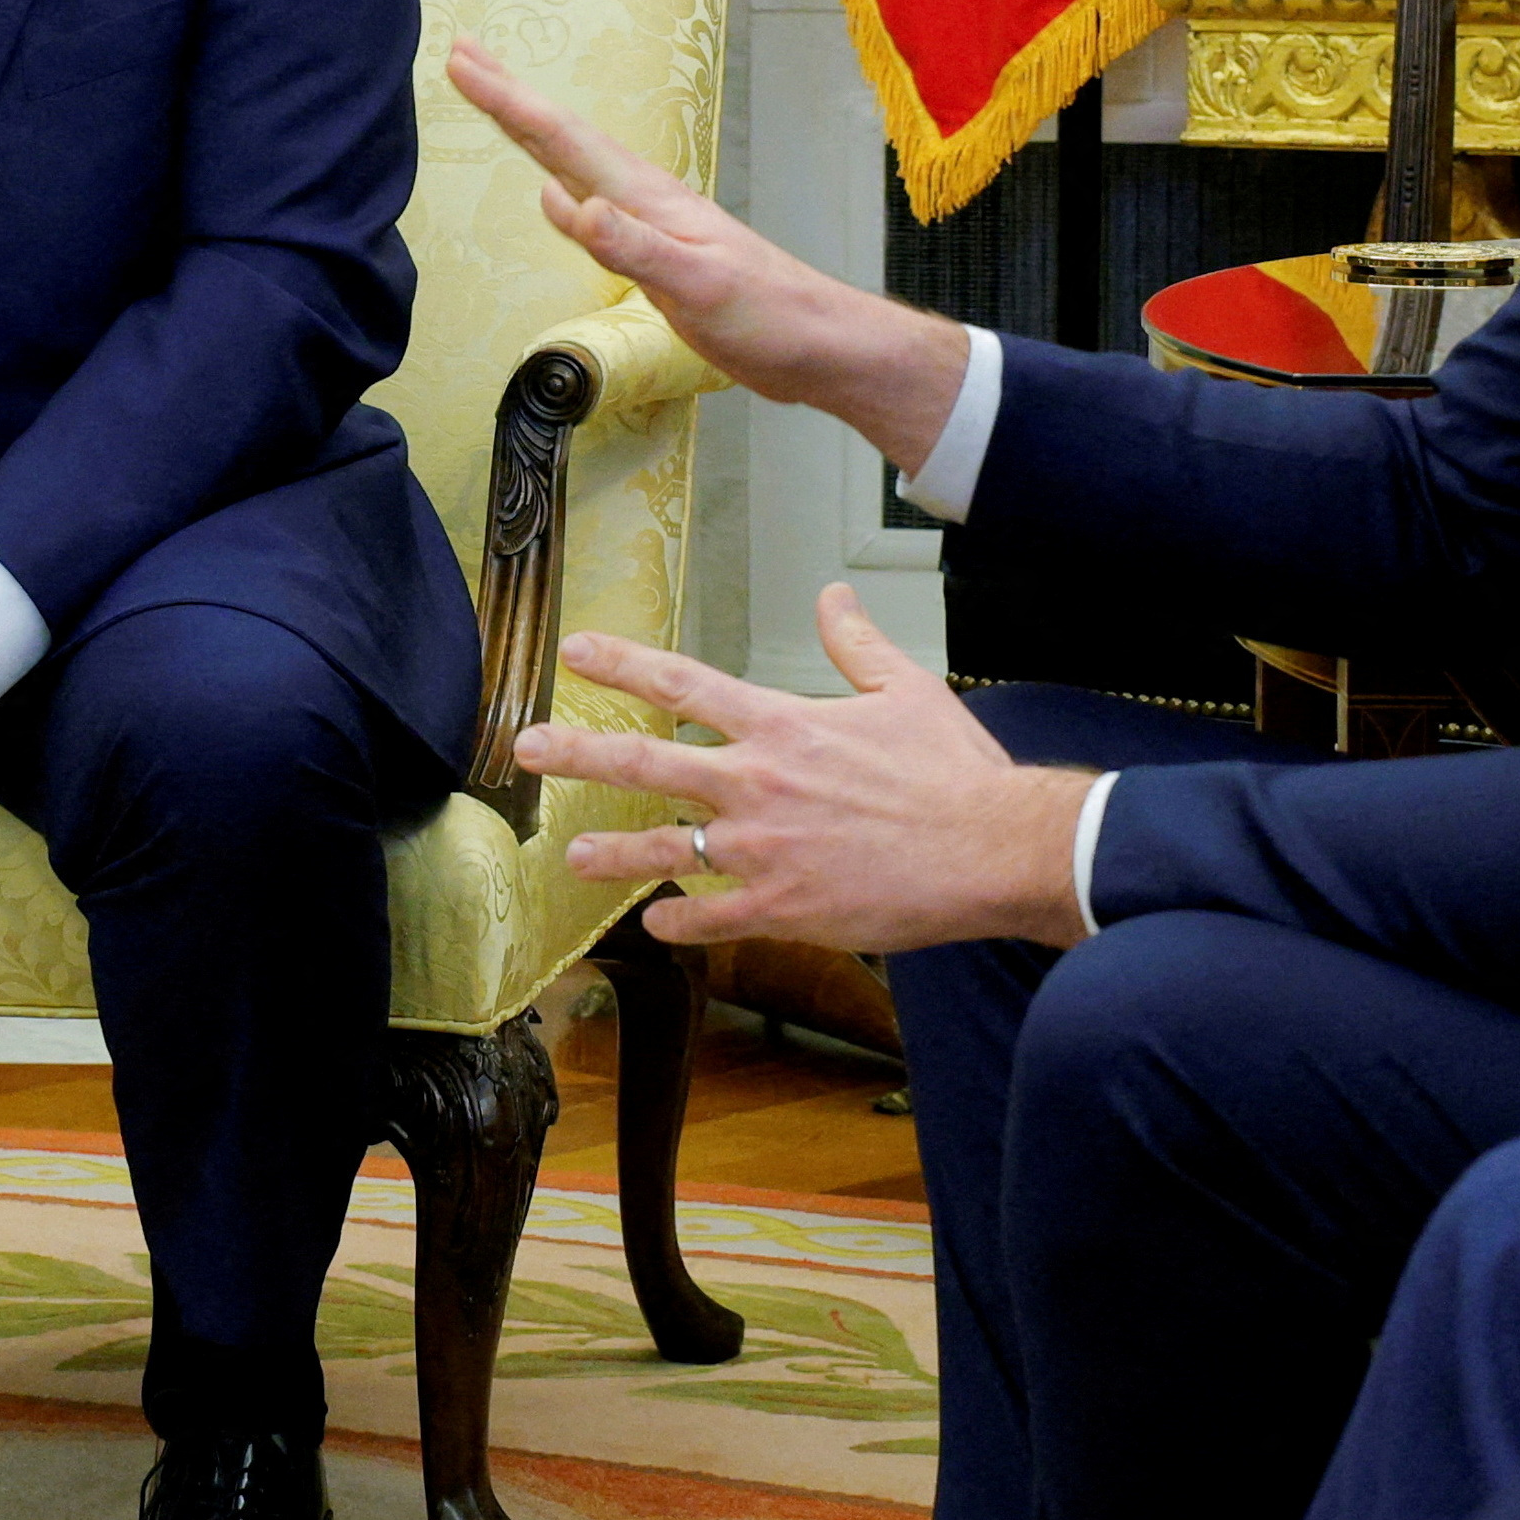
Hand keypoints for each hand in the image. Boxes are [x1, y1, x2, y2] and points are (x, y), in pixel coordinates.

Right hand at [446, 39, 971, 472]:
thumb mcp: (695, 285)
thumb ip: (631, 245)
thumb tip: (563, 201)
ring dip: (532, 130)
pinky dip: (562, 181)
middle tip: (464, 54)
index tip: (463, 61)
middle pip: (563, 138)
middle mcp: (644, 199)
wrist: (820, 345)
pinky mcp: (657, 253)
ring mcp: (651, 223)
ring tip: (499, 102)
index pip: (563, 141)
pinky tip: (556, 187)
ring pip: (576, 164)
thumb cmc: (767, 316)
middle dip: (511, 97)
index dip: (509, 102)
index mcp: (647, 199)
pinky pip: (593, 202)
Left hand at [521, 585, 1095, 952]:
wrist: (994, 849)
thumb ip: (854, 643)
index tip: (574, 649)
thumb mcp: (905, 689)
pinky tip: (658, 923)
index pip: (683, 685)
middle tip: (525, 747)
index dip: (622, 662)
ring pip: (664, 848)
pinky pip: (713, 917)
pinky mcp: (783, 906)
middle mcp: (758, 783)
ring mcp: (764, 849)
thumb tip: (832, 596)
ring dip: (611, 851)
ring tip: (569, 855)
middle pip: (647, 763)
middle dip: (579, 752)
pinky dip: (682, 921)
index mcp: (783, 725)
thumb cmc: (954, 771)